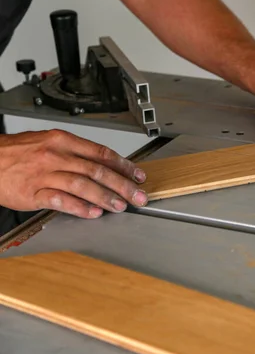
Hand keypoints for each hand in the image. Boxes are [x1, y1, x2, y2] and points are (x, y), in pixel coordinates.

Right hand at [0, 129, 147, 218]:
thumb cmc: (17, 152)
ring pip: (82, 185)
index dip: (123, 166)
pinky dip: (79, 207)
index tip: (138, 176)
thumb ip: (75, 152)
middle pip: (97, 170)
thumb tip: (104, 164)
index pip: (101, 153)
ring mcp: (44, 174)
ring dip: (105, 197)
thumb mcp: (48, 142)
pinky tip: (92, 213)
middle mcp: (56, 155)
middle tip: (138, 196)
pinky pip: (60, 200)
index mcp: (63, 140)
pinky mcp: (32, 192)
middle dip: (122, 185)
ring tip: (120, 206)